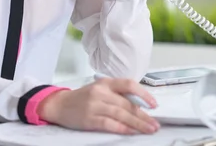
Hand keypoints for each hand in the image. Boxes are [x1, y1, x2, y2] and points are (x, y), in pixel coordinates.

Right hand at [38, 78, 159, 134]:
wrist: (60, 104)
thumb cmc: (84, 97)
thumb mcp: (101, 89)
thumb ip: (118, 94)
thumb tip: (140, 105)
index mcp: (106, 82)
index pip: (129, 84)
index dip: (144, 94)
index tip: (154, 105)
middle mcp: (101, 92)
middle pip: (127, 104)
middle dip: (143, 115)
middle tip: (155, 124)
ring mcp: (94, 105)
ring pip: (121, 114)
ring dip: (137, 124)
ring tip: (148, 130)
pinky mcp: (89, 119)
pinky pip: (109, 124)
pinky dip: (122, 128)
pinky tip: (132, 132)